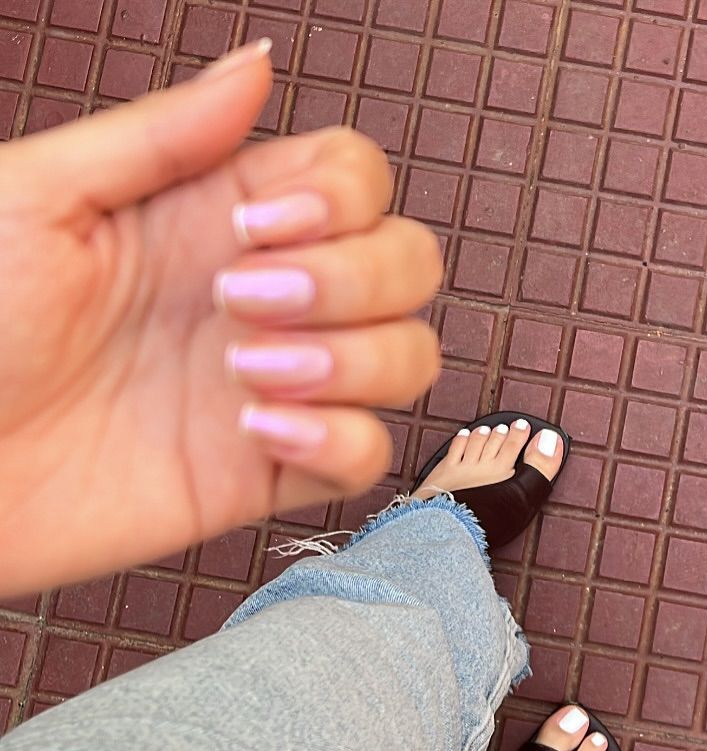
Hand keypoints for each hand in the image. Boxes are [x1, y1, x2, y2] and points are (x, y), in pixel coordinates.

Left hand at [0, 40, 442, 596]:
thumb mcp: (40, 199)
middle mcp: (265, 298)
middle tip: (243, 301)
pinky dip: (338, 441)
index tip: (257, 227)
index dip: (340, 199)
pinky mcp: (271, 472)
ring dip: (354, 361)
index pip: (354, 182)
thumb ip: (161, 137)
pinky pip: (367, 455)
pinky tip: (260, 432)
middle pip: (405, 265)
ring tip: (250, 371)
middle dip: (353, 280)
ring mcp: (277, 386)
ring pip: (407, 357)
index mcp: (214, 219)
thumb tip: (255, 64)